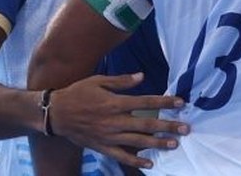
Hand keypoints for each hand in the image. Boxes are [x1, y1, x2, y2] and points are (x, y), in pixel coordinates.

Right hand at [49, 73, 188, 168]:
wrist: (54, 114)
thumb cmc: (78, 93)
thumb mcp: (98, 81)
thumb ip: (122, 81)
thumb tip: (142, 76)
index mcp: (115, 103)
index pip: (146, 102)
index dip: (164, 102)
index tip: (181, 103)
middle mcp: (114, 121)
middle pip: (146, 124)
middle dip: (168, 126)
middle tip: (185, 128)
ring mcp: (108, 136)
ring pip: (137, 142)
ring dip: (157, 143)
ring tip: (174, 144)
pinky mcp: (101, 147)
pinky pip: (121, 156)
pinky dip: (135, 161)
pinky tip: (149, 163)